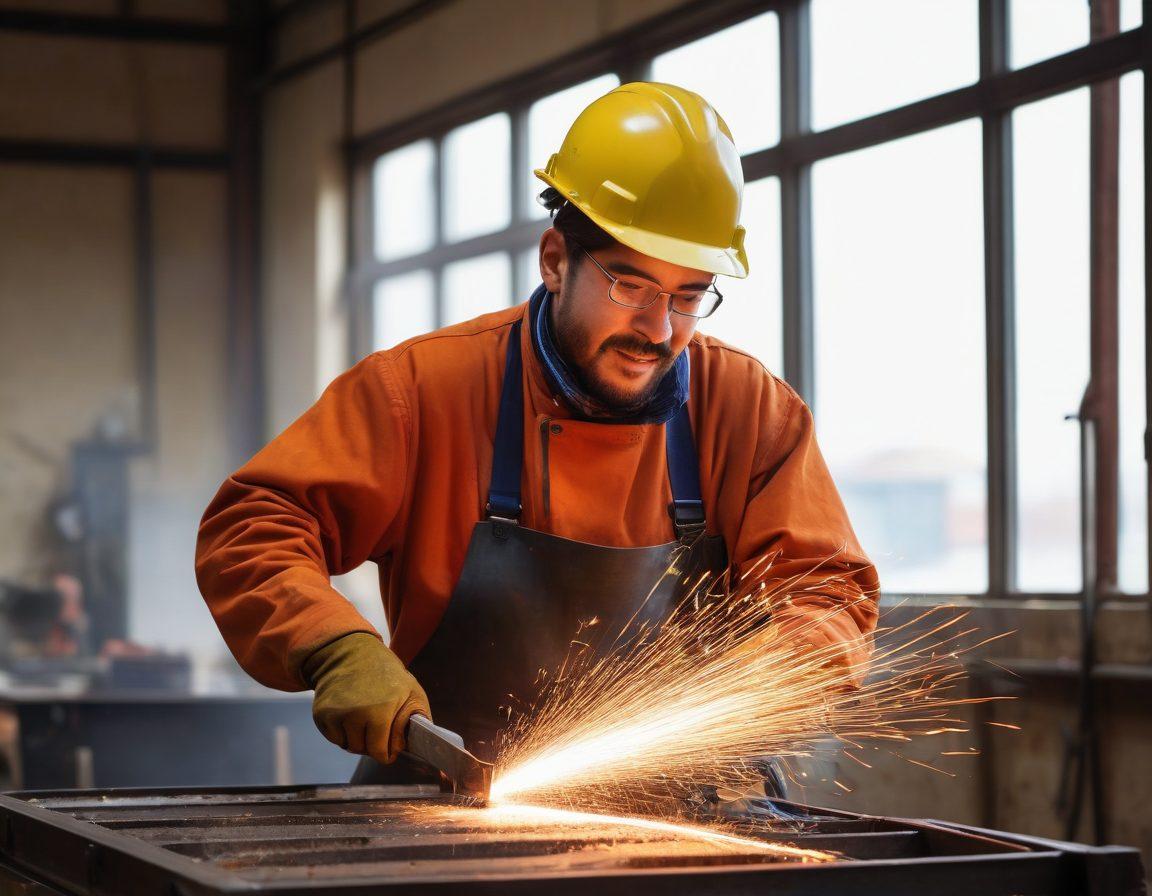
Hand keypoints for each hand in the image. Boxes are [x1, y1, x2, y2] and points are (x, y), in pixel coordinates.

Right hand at [303, 632, 430, 763]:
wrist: (352, 654)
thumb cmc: (387, 675)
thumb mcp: (412, 692)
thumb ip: (419, 720)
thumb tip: (426, 746)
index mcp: (381, 709)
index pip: (381, 752)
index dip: (387, 752)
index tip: (390, 746)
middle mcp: (356, 712)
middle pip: (363, 751)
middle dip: (372, 745)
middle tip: (377, 727)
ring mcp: (336, 713)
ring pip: (348, 746)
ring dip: (357, 739)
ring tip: (364, 718)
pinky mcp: (321, 713)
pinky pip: (333, 738)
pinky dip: (341, 732)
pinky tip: (349, 714)